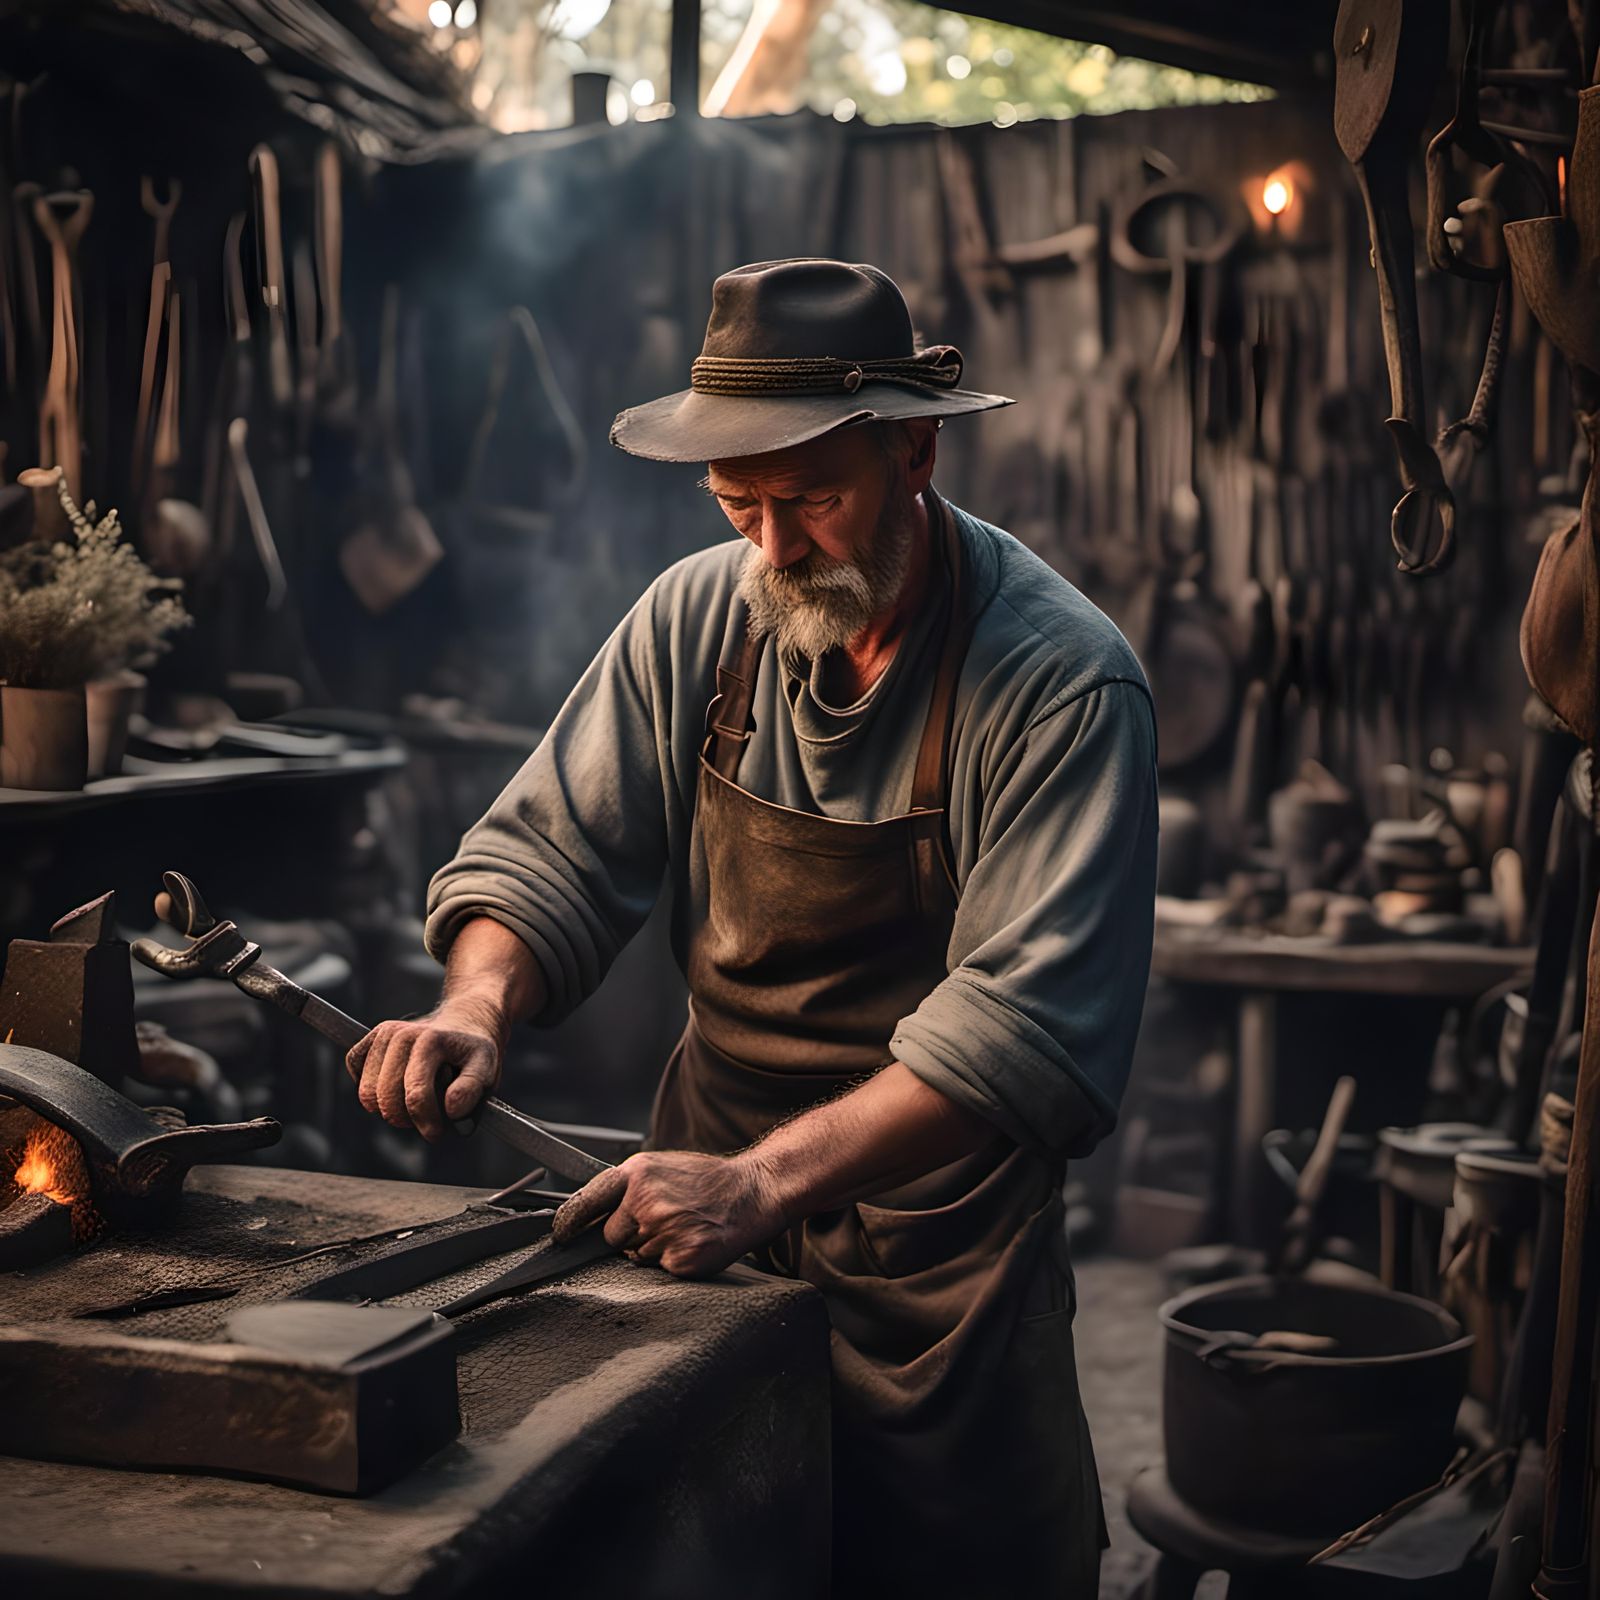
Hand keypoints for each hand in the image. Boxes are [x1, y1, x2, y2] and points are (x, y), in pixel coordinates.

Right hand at [344, 1007, 502, 1140]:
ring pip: (368, 1094)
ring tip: (416, 1101)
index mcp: (431, 1041)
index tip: (438, 1133)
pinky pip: (355, 1070)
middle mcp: (401, 1034)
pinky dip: (372, 1089)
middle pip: (386, 1099)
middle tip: (428, 1119)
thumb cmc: (475, 1052)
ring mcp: (384, 1033)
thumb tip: (451, 1109)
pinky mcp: (372, 1037)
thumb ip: (472, 1089)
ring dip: (390, 1108)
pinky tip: (396, 1086)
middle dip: (407, 1120)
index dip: (426, 1123)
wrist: (467, 1022)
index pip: (415, 1095)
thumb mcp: (487, 1068)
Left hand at [551, 1150, 784, 1277]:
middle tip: (662, 1221)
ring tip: (683, 1227)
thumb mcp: (662, 1168)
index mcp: (637, 1173)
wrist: (754, 1191)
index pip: (585, 1201)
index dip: (568, 1223)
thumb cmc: (706, 1181)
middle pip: (610, 1237)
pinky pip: (660, 1270)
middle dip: (628, 1235)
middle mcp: (646, 1201)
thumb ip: (627, 1188)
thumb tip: (589, 1215)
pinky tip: (693, 1241)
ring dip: (653, 1249)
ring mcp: (664, 1231)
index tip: (559, 1236)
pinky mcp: (681, 1258)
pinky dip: (674, 1262)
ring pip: (635, 1256)